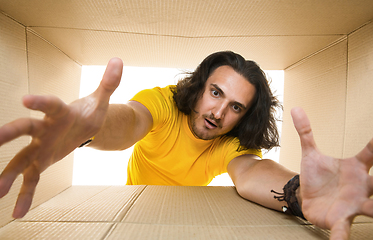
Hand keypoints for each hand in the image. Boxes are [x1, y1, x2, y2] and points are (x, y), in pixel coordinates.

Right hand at [0, 58, 122, 217]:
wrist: (80, 127)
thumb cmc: (87, 113)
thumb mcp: (100, 100)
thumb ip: (108, 83)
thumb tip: (118, 60)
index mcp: (60, 112)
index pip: (49, 104)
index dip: (40, 101)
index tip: (26, 99)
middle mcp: (44, 129)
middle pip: (24, 129)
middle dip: (9, 134)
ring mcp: (40, 147)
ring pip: (21, 159)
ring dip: (8, 173)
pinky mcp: (42, 162)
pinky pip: (32, 180)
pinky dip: (26, 195)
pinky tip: (18, 213)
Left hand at [291, 107, 372, 239]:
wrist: (307, 196)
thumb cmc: (317, 175)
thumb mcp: (310, 153)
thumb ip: (305, 132)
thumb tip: (295, 108)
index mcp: (356, 168)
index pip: (371, 153)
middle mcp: (360, 187)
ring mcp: (353, 205)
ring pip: (371, 209)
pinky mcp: (339, 219)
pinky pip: (343, 230)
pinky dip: (341, 238)